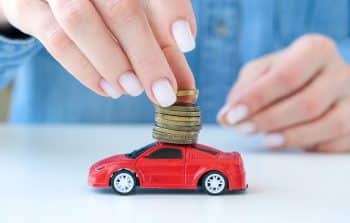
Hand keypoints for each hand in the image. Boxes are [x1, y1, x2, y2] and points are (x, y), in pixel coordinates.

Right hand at [0, 0, 195, 106]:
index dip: (172, 11)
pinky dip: (85, 70)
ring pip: (81, 21)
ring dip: (113, 63)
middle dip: (146, 56)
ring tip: (133, 89)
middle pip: (121, 8)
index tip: (186, 43)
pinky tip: (108, 89)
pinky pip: (56, 39)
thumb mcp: (137, 15)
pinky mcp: (27, 6)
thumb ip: (161, 42)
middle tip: (163, 92)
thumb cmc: (103, 6)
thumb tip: (184, 82)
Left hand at [218, 34, 349, 152]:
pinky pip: (337, 142)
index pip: (286, 76)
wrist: (321, 79)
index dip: (257, 98)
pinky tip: (290, 143)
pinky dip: (310, 146)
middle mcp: (340, 71)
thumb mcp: (262, 71)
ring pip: (328, 124)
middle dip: (269, 120)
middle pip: (307, 102)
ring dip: (290, 137)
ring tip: (265, 139)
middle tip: (243, 129)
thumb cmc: (287, 74)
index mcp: (315, 50)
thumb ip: (243, 89)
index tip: (233, 115)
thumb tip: (226, 116)